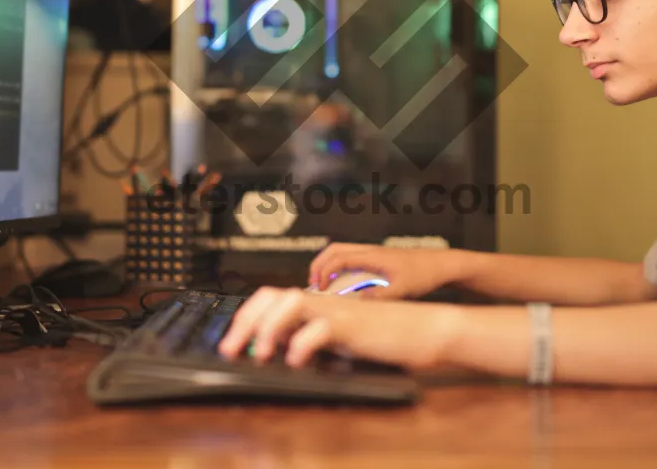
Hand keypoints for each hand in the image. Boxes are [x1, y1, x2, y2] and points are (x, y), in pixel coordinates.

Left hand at [217, 287, 460, 370]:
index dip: (247, 316)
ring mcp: (338, 310)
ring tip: (258, 353)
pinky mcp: (354, 325)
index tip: (232, 340)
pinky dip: (303, 343)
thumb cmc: (388, 336)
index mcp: (320, 303)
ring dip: (268, 328)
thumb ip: (315, 336)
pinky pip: (321, 328)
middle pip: (273, 296)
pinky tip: (296, 360)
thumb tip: (283, 347)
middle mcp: (325, 301)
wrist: (426, 329)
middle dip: (246, 321)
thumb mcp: (342, 339)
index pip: (273, 297)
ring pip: (291, 303)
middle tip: (230, 348)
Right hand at [308, 243, 463, 298]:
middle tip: (312, 285)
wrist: (442, 265)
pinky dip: (340, 267)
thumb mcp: (402, 290)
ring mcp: (374, 253)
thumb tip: (357, 303)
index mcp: (372, 256)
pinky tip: (343, 285)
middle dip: (319, 265)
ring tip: (323, 285)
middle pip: (334, 250)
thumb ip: (380, 297)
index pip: (338, 258)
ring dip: (328, 265)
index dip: (323, 273)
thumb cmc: (424, 275)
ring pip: (342, 252)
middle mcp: (370, 251)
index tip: (318, 290)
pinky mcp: (379, 259)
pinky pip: (352, 258)